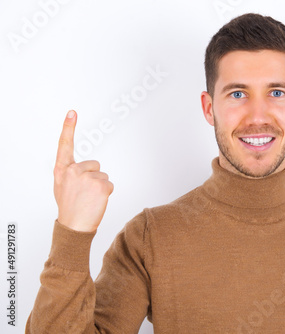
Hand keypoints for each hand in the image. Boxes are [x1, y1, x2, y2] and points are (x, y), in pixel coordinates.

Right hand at [53, 110, 113, 231]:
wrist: (74, 226)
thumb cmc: (70, 207)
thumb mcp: (62, 186)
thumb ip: (70, 173)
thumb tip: (81, 168)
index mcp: (62, 170)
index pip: (64, 145)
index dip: (68, 127)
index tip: (72, 112)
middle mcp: (73, 171)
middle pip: (95, 165)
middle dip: (93, 177)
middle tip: (84, 194)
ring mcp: (87, 177)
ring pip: (103, 176)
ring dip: (100, 187)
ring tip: (89, 199)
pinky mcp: (100, 185)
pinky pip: (109, 184)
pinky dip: (106, 193)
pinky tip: (96, 201)